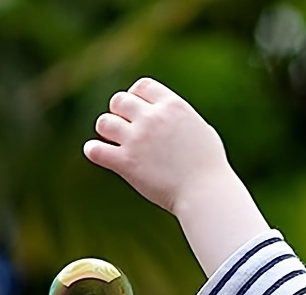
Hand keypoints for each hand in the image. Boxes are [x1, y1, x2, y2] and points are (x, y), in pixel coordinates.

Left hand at [84, 78, 230, 214]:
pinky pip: (95, 150)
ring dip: (107, 132)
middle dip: (120, 114)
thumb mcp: (203, 133)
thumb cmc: (211, 170)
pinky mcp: (127, 163)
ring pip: (104, 123)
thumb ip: (182, 120)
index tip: (138, 112)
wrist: (207, 196)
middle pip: (119, 101)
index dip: (136, 97)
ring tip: (115, 143)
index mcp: (173, 107)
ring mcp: (138, 140)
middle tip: (126, 130)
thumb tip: (171, 116)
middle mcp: (153, 118)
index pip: (142, 87)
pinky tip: (98, 154)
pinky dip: (94, 151)